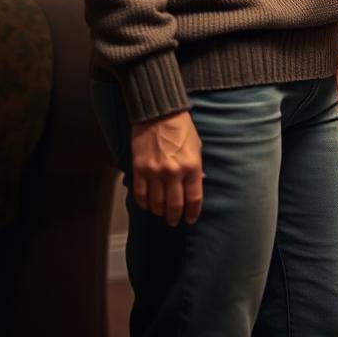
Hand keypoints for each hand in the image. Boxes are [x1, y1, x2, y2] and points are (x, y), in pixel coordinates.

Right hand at [130, 110, 203, 226]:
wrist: (159, 114)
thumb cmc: (182, 129)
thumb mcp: (196, 147)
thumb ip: (196, 168)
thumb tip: (198, 184)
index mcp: (192, 166)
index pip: (194, 198)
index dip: (192, 212)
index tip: (191, 219)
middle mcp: (174, 172)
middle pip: (174, 205)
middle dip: (175, 217)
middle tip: (174, 221)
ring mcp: (155, 172)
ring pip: (156, 203)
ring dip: (159, 211)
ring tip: (161, 213)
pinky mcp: (139, 170)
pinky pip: (140, 195)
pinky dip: (144, 203)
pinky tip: (147, 205)